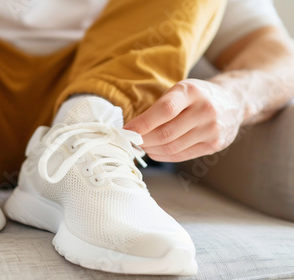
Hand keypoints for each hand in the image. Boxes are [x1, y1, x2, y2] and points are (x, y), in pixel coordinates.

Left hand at [124, 79, 242, 161]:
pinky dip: (162, 156)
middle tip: (130, 140)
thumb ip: (159, 107)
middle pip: (166, 133)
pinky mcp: (214, 145)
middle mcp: (205, 110)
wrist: (234, 102)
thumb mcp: (180, 90)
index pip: (165, 110)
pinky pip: (181, 155)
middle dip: (143, 139)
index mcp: (192, 91)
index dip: (142, 123)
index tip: (126, 130)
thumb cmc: (197, 95)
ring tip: (140, 145)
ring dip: (150, 149)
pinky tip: (153, 151)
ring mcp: (212, 129)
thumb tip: (132, 129)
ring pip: (172, 147)